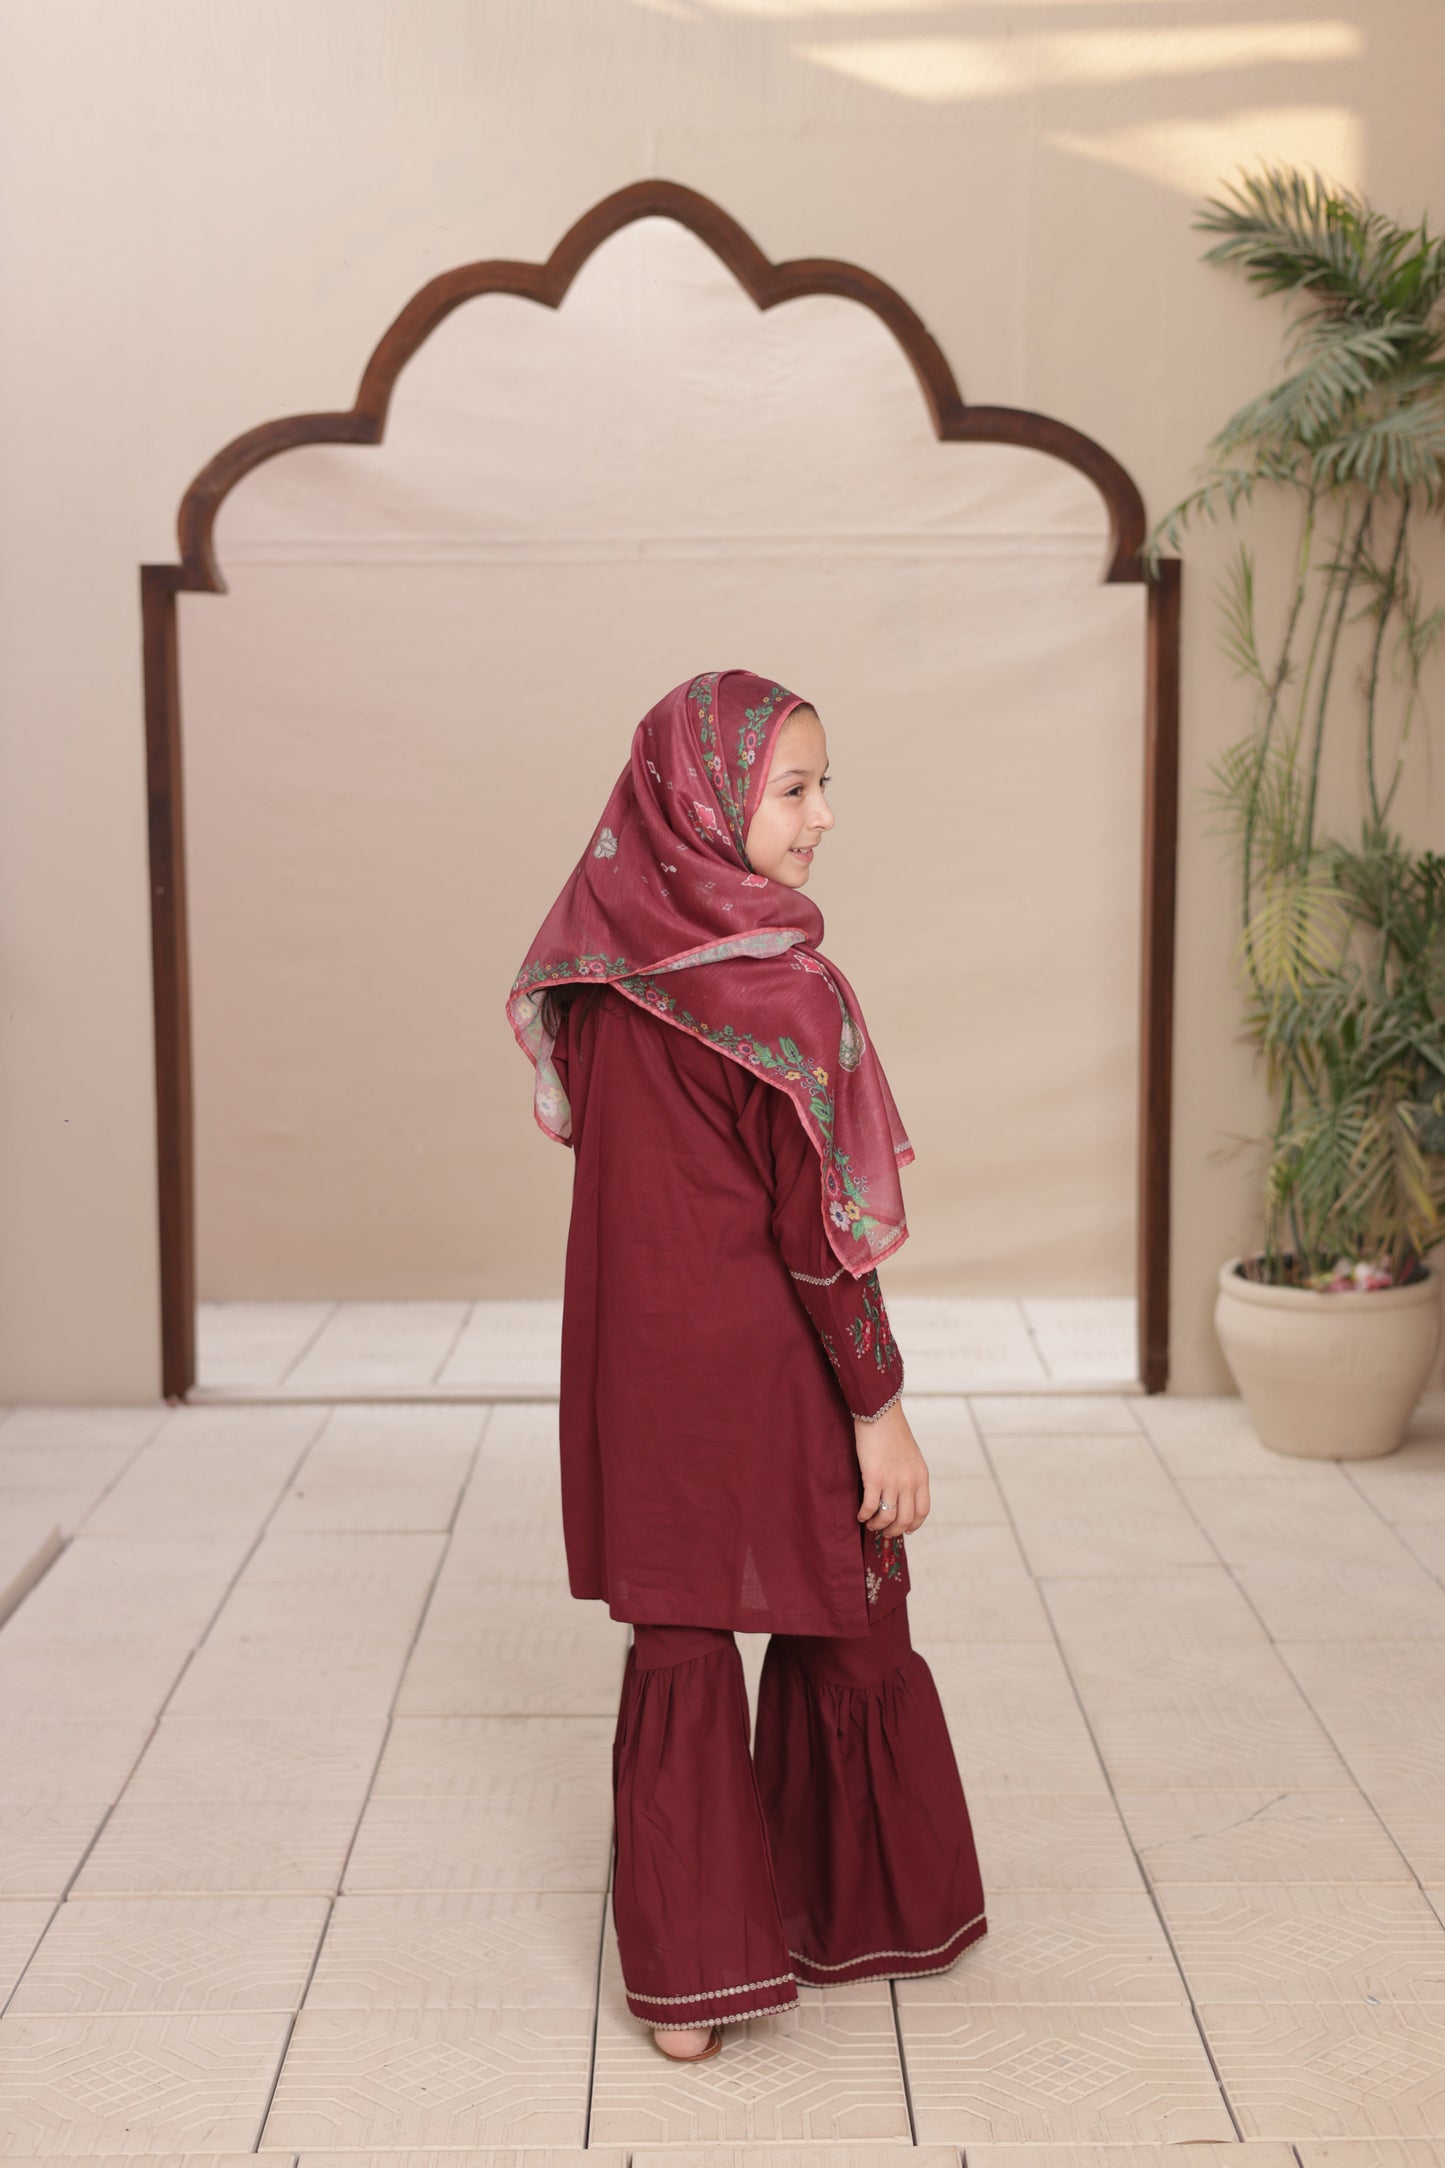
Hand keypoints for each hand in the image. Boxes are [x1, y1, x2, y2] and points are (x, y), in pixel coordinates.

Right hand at [854, 1401, 929, 1534]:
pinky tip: (860, 1515)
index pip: (922, 1511)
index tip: (905, 1529)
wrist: (880, 1414)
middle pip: (905, 1519)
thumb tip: (902, 1495)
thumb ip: (910, 1476)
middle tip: (884, 1532)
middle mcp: (910, 1482)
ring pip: (888, 1517)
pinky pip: (870, 1506)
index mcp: (921, 1477)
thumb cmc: (892, 1432)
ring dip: (878, 1525)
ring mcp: (893, 1482)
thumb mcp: (911, 1456)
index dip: (913, 1525)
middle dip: (894, 1530)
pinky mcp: (874, 1478)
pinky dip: (864, 1515)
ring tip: (870, 1523)